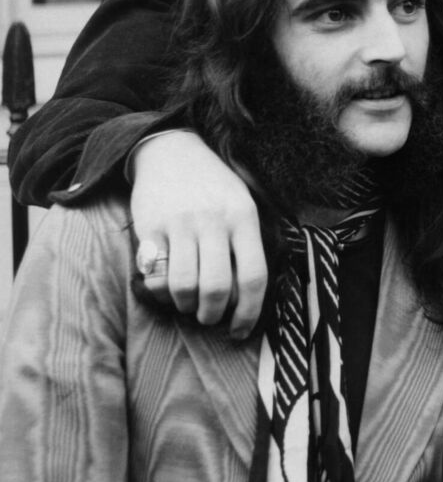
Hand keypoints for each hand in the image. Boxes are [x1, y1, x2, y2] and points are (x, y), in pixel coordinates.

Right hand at [130, 129, 267, 337]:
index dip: (249, 312)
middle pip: (216, 288)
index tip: (241, 330)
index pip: (253, 277)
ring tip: (188, 304)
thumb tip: (246, 299)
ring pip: (183, 286)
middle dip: (212, 315)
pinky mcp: (150, 227)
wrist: (171, 151)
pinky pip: (154, 274)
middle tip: (209, 319)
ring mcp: (180, 224)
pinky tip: (166, 288)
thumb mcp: (243, 205)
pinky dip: (160, 292)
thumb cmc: (214, 188)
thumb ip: (247, 245)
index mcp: (244, 218)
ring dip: (185, 306)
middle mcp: (214, 221)